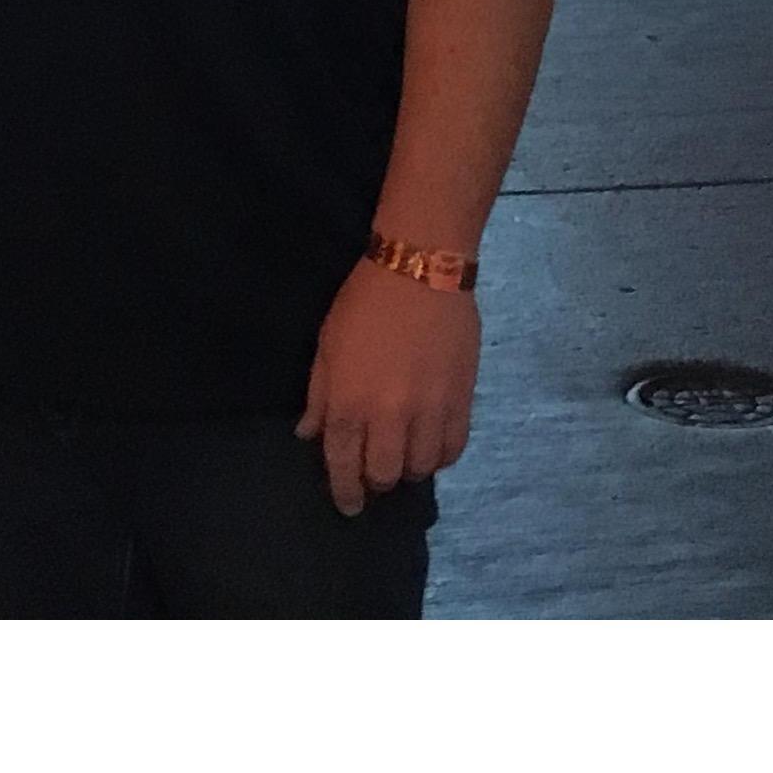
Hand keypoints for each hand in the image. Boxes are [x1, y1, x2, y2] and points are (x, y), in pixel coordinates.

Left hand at [296, 257, 480, 516]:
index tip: (348, 505)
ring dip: (409, 470)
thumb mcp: (327, 345)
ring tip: (404, 457)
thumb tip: (310, 435)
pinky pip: (453, 449)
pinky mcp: (462, 400)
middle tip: (375, 473)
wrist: (420, 267)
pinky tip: (431, 446)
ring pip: (421, 468)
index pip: (344, 465)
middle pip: (385, 475)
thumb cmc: (364, 303)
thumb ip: (319, 396)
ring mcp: (430, 410)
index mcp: (351, 402)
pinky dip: (441, 457)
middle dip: (376, 482)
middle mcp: (390, 415)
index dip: (344, 492)